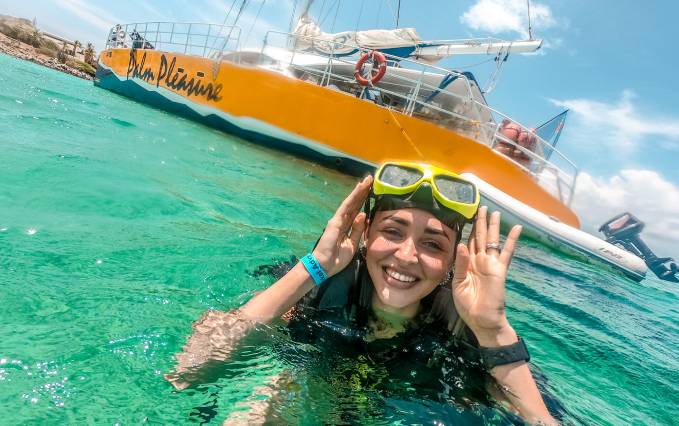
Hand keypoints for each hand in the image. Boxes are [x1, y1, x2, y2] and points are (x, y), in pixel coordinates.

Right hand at [312, 175, 372, 276]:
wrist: (324, 266)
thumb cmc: (337, 258)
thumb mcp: (353, 244)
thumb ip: (357, 230)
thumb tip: (363, 215)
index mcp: (347, 227)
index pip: (357, 211)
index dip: (364, 201)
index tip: (372, 191)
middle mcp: (342, 220)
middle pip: (355, 204)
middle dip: (363, 192)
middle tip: (371, 179)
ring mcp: (338, 219)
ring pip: (351, 202)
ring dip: (359, 191)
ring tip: (367, 180)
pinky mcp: (335, 221)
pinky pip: (346, 207)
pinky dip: (353, 198)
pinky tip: (359, 189)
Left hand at [451, 207, 522, 345]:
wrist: (482, 320)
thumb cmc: (468, 306)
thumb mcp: (458, 284)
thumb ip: (460, 264)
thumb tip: (462, 244)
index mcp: (468, 265)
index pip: (468, 243)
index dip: (468, 230)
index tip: (467, 216)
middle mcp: (479, 261)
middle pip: (480, 237)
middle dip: (480, 223)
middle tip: (481, 207)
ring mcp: (490, 264)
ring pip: (491, 240)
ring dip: (493, 226)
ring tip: (494, 212)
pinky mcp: (499, 269)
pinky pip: (506, 252)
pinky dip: (512, 240)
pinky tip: (517, 228)